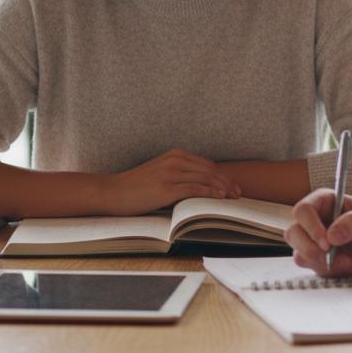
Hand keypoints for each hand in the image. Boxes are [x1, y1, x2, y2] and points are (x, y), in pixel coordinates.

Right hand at [108, 149, 241, 214]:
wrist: (112, 192)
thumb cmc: (135, 187)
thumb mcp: (160, 173)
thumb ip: (178, 174)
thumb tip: (200, 186)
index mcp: (175, 154)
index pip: (207, 165)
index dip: (223, 176)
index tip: (233, 186)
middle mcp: (175, 160)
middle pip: (210, 170)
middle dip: (227, 182)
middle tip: (239, 193)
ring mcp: (170, 173)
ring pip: (205, 178)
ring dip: (223, 188)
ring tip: (233, 197)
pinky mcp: (166, 188)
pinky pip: (194, 188)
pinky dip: (210, 193)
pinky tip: (220, 198)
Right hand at [284, 188, 351, 276]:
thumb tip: (332, 237)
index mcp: (324, 202)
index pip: (302, 211)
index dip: (310, 227)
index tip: (327, 242)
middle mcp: (315, 221)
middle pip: (293, 234)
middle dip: (310, 249)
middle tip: (331, 257)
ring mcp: (316, 242)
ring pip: (301, 255)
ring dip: (326, 263)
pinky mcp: (321, 260)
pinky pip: (316, 269)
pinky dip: (335, 271)